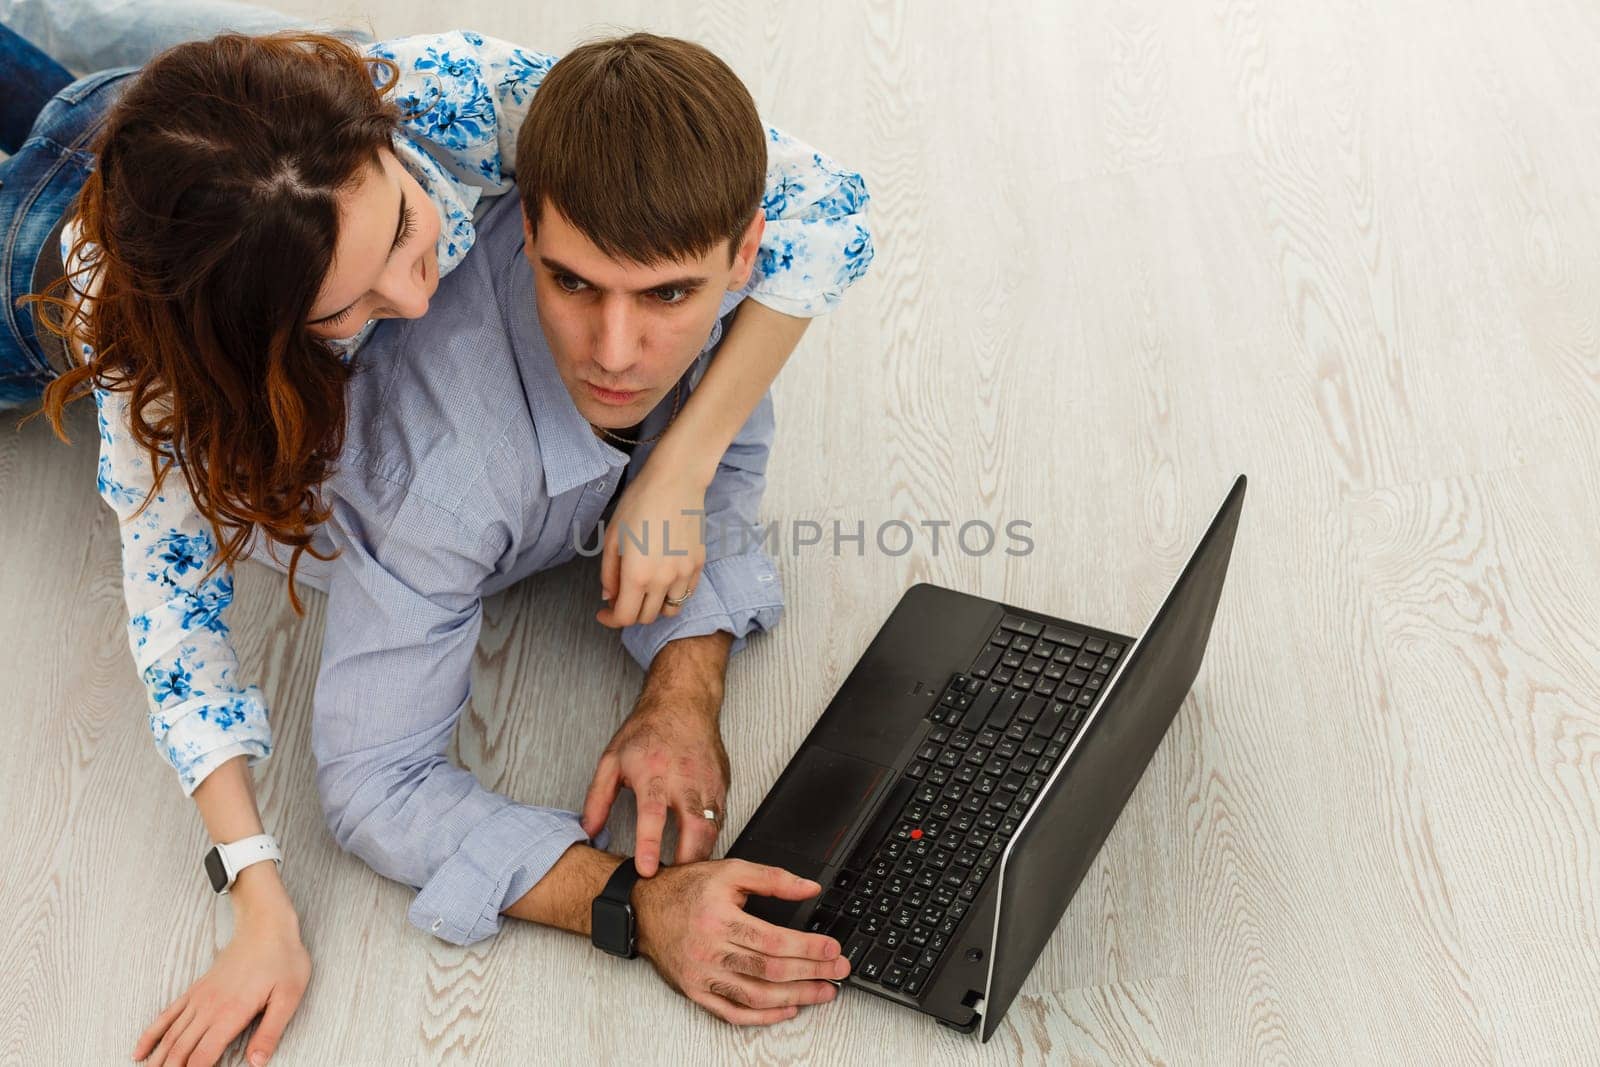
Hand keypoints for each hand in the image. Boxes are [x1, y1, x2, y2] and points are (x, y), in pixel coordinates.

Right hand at [133, 867, 309, 1066]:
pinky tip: (139, 1052)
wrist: (267, 925)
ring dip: (157, 1061)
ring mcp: (198, 999)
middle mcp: (209, 1009)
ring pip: (170, 1037)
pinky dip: (151, 1036)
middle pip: (180, 1051)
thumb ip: (270, 1032)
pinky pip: (167, 1016)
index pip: (203, 1058)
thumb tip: (256, 1063)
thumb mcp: (288, 997)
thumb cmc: (283, 960)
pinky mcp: (195, 990)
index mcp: (231, 1014)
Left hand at [582, 697, 728, 876]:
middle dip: (688, 860)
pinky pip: (720, 818)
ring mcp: (707, 782)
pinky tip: (698, 849)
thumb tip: (588, 830)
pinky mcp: (722, 785)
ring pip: (713, 827)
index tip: (647, 869)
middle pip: (695, 827)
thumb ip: (597, 797)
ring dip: (701, 854)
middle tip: (676, 884)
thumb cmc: (648, 730)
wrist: (683, 702)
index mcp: (653, 772)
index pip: (653, 813)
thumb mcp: (612, 759)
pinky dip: (711, 837)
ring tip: (686, 874)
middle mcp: (684, 779)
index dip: (649, 844)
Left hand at [596, 465, 707, 628]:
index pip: (625, 617)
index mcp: (637, 574)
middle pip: (646, 617)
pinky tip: (663, 580)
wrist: (676, 481)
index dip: (610, 620)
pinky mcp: (698, 565)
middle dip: (630, 613)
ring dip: (653, 607)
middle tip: (621, 597)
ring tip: (644, 590)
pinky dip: (672, 595)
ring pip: (670, 610)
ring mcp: (684, 574)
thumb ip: (608, 573)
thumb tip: (609, 596)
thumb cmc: (639, 502)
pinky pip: (686, 594)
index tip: (603, 612)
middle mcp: (663, 580)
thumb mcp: (612, 536)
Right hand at [633, 859, 849, 1024]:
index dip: (808, 948)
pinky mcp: (696, 992)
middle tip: (838, 971)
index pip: (774, 941)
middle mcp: (710, 951)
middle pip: (770, 971)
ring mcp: (702, 976)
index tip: (833, 949)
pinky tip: (786, 1009)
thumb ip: (773, 879)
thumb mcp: (730, 871)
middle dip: (811, 972)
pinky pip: (733, 1013)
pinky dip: (762, 1016)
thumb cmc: (686, 889)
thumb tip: (810, 888)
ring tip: (822, 992)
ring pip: (756, 996)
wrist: (644, 908)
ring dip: (795, 997)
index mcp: (719, 919)